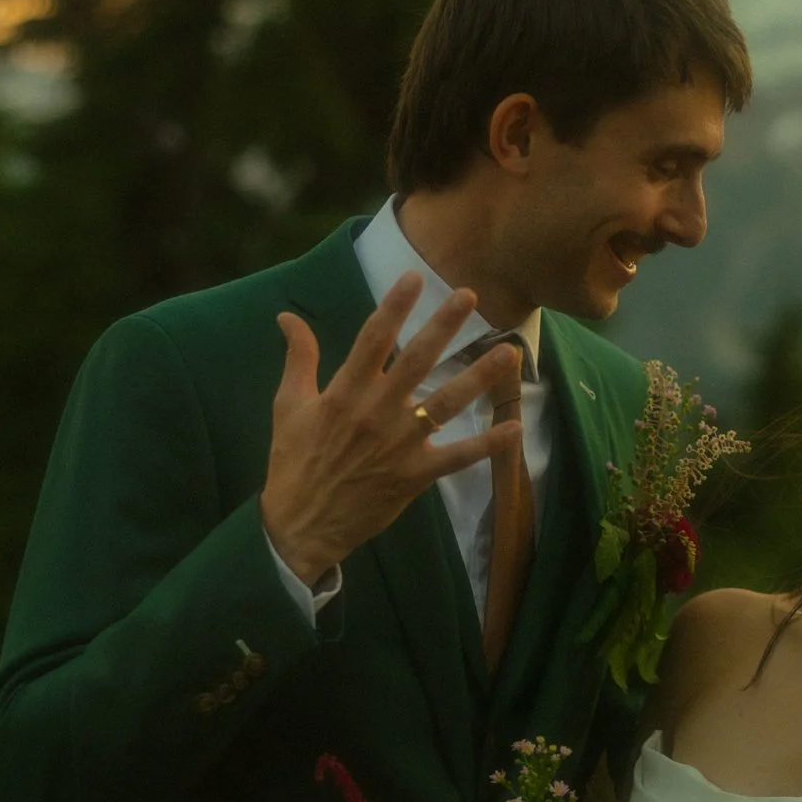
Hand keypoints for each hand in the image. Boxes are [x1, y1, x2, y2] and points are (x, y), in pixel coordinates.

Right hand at [260, 271, 522, 583]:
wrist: (301, 524)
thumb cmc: (294, 461)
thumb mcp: (288, 405)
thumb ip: (298, 358)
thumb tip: (287, 317)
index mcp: (344, 393)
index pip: (372, 340)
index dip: (394, 307)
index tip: (413, 277)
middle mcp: (376, 413)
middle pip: (416, 362)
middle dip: (443, 327)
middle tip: (469, 295)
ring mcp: (400, 444)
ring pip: (446, 404)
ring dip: (479, 378)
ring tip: (508, 353)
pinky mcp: (415, 474)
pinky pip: (457, 458)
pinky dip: (487, 445)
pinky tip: (514, 427)